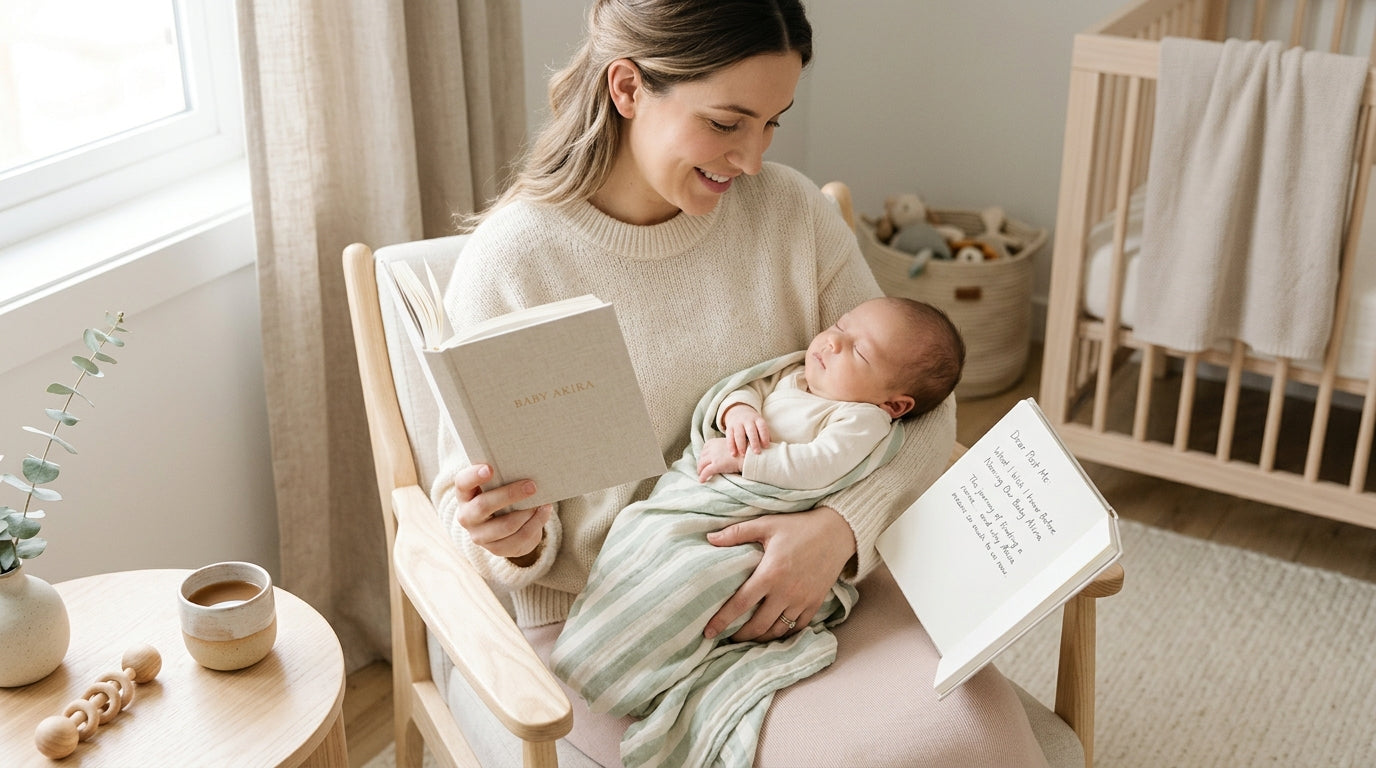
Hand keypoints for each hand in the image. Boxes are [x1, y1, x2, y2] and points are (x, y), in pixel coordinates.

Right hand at [451, 464, 551, 562]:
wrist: (502, 525)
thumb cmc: (500, 494)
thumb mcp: (496, 485)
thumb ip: (502, 476)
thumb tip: (526, 467)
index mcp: (464, 495)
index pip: (462, 483)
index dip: (474, 476)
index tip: (490, 468)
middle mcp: (467, 517)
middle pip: (483, 506)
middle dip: (510, 495)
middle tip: (532, 486)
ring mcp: (480, 536)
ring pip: (506, 525)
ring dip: (527, 512)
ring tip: (542, 501)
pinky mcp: (496, 549)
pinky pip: (520, 538)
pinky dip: (536, 523)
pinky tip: (544, 511)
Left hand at [697, 438, 743, 481]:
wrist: (747, 455)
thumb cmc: (742, 450)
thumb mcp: (729, 444)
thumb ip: (721, 447)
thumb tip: (719, 455)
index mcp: (714, 442)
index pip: (704, 449)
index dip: (703, 456)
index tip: (705, 461)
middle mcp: (712, 448)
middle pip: (702, 457)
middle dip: (701, 464)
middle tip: (701, 469)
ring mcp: (714, 457)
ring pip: (701, 464)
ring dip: (700, 470)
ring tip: (701, 475)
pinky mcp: (716, 465)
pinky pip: (706, 472)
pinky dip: (702, 477)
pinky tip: (702, 481)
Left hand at [702, 506, 854, 641]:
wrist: (837, 532)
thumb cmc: (799, 527)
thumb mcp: (766, 524)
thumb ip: (737, 533)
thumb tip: (710, 539)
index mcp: (770, 574)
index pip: (740, 604)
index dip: (722, 621)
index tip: (708, 632)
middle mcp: (786, 592)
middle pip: (758, 625)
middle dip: (740, 635)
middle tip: (727, 637)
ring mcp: (802, 600)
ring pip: (778, 630)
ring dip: (761, 637)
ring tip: (748, 636)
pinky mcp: (815, 603)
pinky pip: (797, 627)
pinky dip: (783, 633)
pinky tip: (773, 631)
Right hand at [722, 404, 769, 455]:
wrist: (738, 412)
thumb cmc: (753, 423)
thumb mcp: (759, 424)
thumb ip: (764, 434)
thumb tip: (772, 448)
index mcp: (757, 419)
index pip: (762, 427)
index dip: (764, 436)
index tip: (766, 446)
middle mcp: (747, 420)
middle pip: (751, 431)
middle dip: (754, 442)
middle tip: (757, 452)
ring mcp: (737, 424)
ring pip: (739, 434)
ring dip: (741, 445)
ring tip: (743, 454)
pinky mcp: (729, 427)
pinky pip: (729, 437)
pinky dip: (731, 446)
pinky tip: (733, 454)